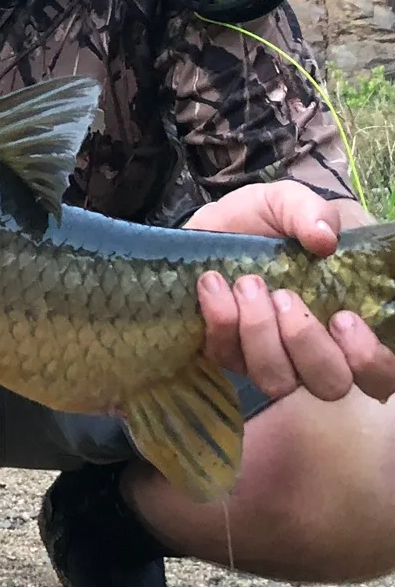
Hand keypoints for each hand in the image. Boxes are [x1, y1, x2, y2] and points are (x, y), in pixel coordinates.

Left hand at [186, 180, 394, 402]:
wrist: (209, 224)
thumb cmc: (263, 220)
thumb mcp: (289, 202)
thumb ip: (312, 212)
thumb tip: (324, 239)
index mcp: (348, 324)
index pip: (380, 373)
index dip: (368, 360)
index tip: (343, 318)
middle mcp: (313, 351)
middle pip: (329, 384)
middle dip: (306, 343)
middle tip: (284, 295)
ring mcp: (269, 357)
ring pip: (276, 380)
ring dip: (260, 332)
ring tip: (248, 283)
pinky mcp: (226, 351)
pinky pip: (226, 357)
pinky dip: (221, 320)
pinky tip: (214, 282)